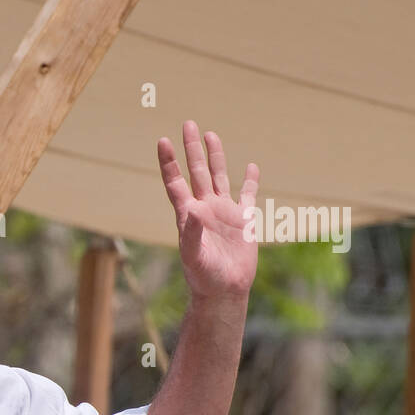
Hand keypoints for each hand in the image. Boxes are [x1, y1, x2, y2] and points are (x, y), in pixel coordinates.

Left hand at [157, 121, 258, 302]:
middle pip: (196, 172)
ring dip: (215, 156)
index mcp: (188, 214)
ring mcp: (223, 212)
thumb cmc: (204, 276)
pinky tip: (251, 167)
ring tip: (210, 134)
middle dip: (192, 149)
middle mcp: (204, 208)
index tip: (163, 141)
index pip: (175, 182)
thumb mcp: (194, 255)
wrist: (224, 290)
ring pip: (218, 177)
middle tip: (188, 124)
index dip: (169, 162)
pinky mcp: (243, 220)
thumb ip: (192, 232)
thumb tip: (192, 209)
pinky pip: (247, 195)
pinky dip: (250, 181)